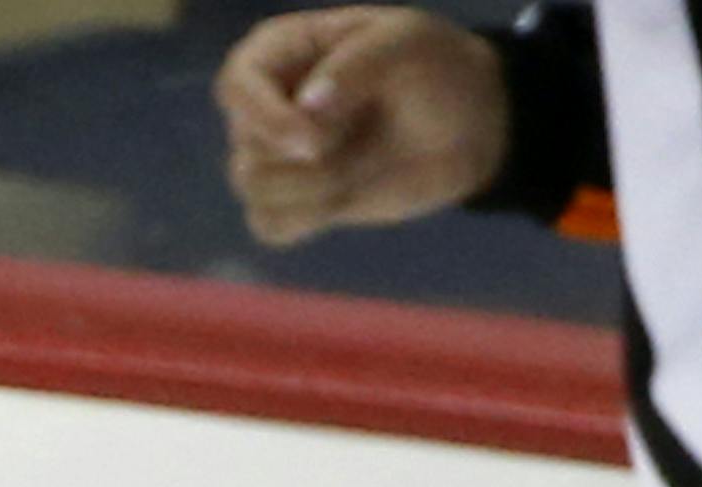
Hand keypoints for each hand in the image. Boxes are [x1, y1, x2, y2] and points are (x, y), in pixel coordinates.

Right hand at [215, 7, 509, 247]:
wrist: (465, 128)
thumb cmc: (436, 70)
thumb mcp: (407, 45)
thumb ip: (357, 65)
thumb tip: (307, 108)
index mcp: (281, 50)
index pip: (237, 86)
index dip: (266, 120)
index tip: (314, 142)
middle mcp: (266, 102)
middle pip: (248, 151)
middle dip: (310, 160)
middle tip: (360, 137)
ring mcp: (274, 155)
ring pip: (256, 192)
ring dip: (316, 189)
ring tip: (359, 164)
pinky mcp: (289, 201)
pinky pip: (269, 226)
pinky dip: (308, 220)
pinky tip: (342, 196)